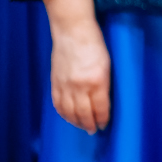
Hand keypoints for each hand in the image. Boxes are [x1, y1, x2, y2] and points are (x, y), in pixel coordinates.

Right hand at [44, 0, 110, 132]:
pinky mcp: (55, 82)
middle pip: (83, 113)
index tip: (104, 125)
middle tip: (93, 130)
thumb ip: (104, 84)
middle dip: (89, 124)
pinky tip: (68, 116)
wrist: (73, 31)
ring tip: (82, 126)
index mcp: (97, 81)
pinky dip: (62, 112)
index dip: (102, 119)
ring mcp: (65, 85)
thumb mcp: (107, 65)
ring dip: (75, 121)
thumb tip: (102, 101)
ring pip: (68, 111)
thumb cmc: (95, 45)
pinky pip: (57, 103)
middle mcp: (79, 86)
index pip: (100, 108)